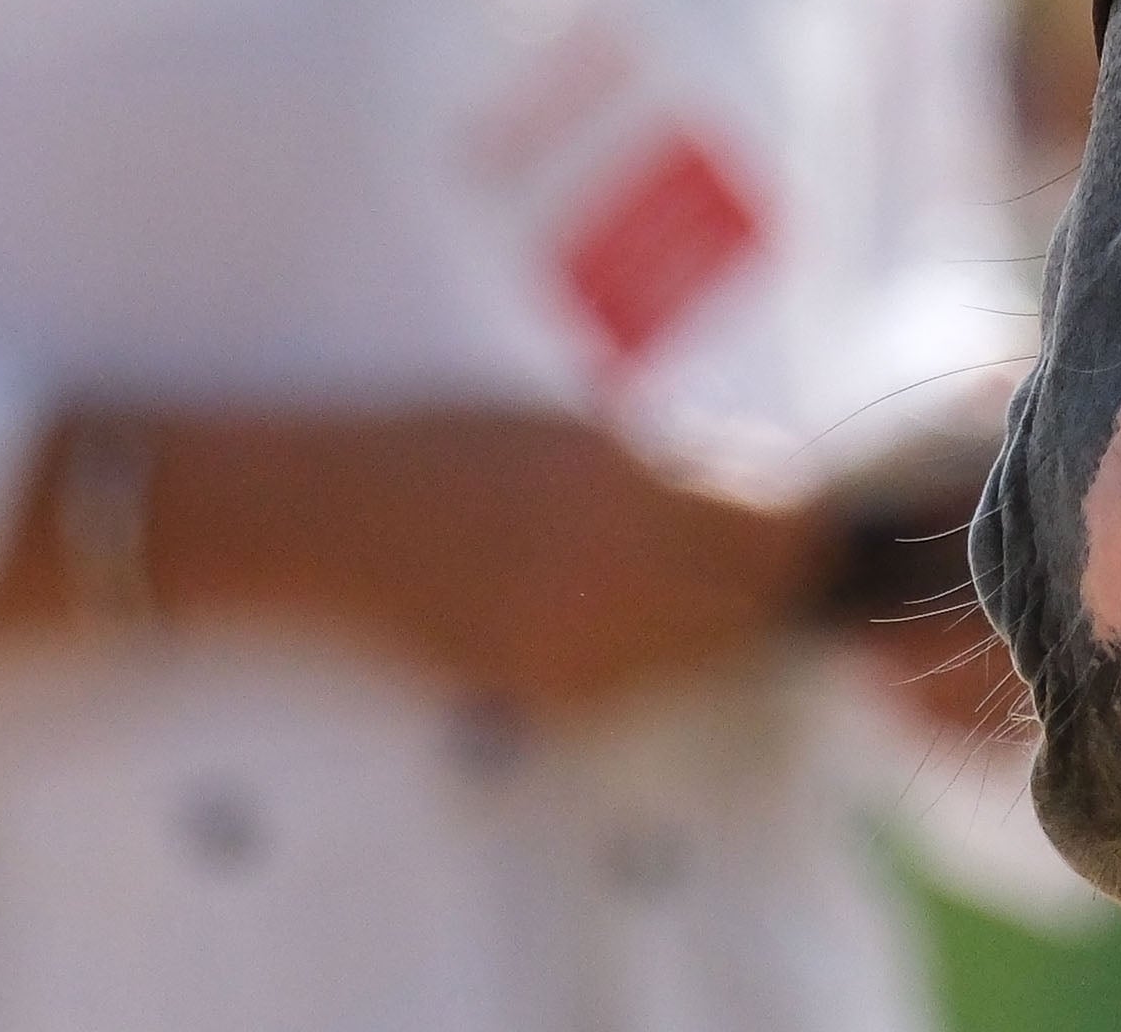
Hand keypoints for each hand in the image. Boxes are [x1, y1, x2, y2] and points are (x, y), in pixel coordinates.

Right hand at [0, 403, 827, 710]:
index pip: (777, 527)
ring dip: (714, 610)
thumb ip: (658, 460)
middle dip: (767, 567)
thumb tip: (746, 483)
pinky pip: (641, 681)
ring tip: (676, 562)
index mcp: (630, 493)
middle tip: (752, 532)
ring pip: (706, 647)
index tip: (799, 499)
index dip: (798, 516)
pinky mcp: (547, 696)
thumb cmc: (434, 442)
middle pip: (756, 597)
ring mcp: (586, 650)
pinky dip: (652, 648)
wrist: (321, 519)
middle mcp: (623, 582)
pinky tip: (612, 602)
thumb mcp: (561, 424)